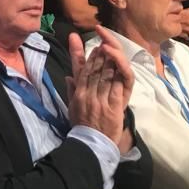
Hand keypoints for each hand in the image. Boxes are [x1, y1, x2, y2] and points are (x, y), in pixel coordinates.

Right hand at [66, 29, 132, 145]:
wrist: (90, 144)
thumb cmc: (81, 126)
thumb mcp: (71, 107)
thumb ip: (71, 90)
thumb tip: (69, 76)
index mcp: (78, 94)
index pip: (82, 72)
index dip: (88, 58)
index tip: (93, 48)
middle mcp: (88, 95)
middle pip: (94, 72)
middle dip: (100, 57)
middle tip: (104, 44)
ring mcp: (100, 101)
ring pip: (105, 78)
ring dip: (109, 63)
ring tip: (111, 52)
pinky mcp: (113, 108)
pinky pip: (116, 89)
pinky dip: (118, 77)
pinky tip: (120, 68)